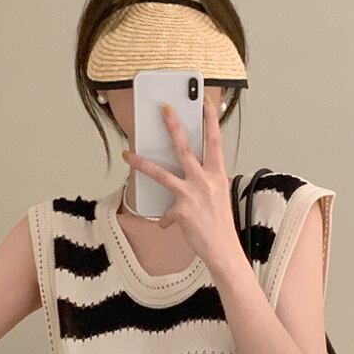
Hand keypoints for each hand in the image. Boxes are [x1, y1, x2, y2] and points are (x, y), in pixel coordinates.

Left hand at [122, 97, 238, 271]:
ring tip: (129, 155)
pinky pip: (166, 214)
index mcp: (217, 176)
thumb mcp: (219, 198)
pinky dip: (166, 220)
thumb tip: (193, 179)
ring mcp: (192, 194)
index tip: (206, 103)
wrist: (223, 250)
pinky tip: (167, 224)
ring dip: (143, 164)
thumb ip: (206, 184)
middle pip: (185, 149)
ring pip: (162, 174)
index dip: (211, 121)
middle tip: (164, 109)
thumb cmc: (221, 226)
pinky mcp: (181, 210)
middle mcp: (205, 181)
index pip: (215, 142)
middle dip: (173, 127)